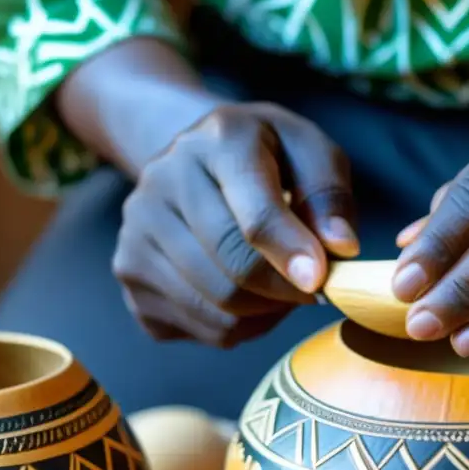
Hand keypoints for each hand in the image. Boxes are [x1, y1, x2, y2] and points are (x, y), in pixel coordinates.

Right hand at [113, 102, 358, 346]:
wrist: (195, 156)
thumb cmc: (265, 157)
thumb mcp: (309, 152)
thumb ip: (329, 195)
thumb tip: (339, 249)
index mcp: (217, 141)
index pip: (254, 216)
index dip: (291, 255)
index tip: (320, 281)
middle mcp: (162, 182)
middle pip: (232, 271)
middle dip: (282, 292)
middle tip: (309, 289)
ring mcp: (136, 231)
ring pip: (216, 309)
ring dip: (262, 313)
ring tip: (276, 287)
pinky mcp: (129, 274)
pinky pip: (198, 329)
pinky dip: (235, 326)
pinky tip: (243, 293)